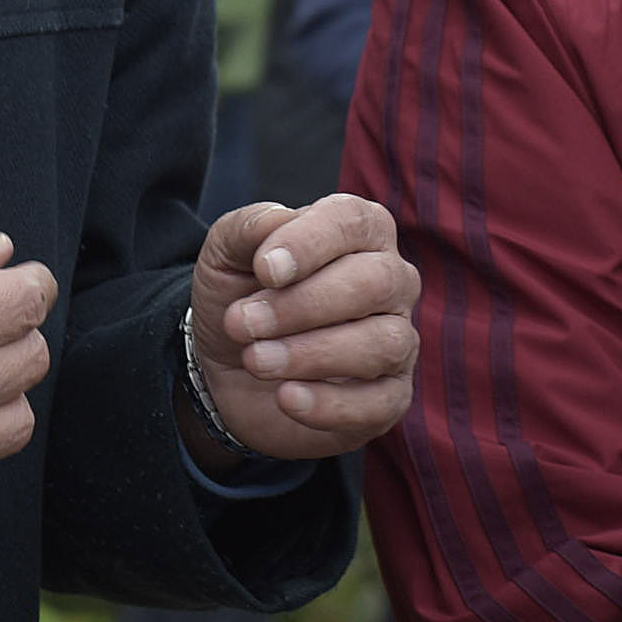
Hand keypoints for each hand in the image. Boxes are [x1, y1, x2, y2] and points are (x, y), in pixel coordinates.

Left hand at [183, 196, 418, 468]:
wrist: (227, 370)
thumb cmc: (240, 298)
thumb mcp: (225, 256)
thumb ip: (246, 229)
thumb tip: (279, 218)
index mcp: (359, 233)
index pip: (354, 222)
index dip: (310, 243)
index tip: (264, 269)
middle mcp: (390, 281)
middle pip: (375, 282)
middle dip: (304, 304)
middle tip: (243, 323)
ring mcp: (396, 340)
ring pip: (385, 342)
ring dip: (313, 354)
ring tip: (256, 361)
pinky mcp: (390, 397)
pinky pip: (381, 402)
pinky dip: (330, 404)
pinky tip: (286, 398)